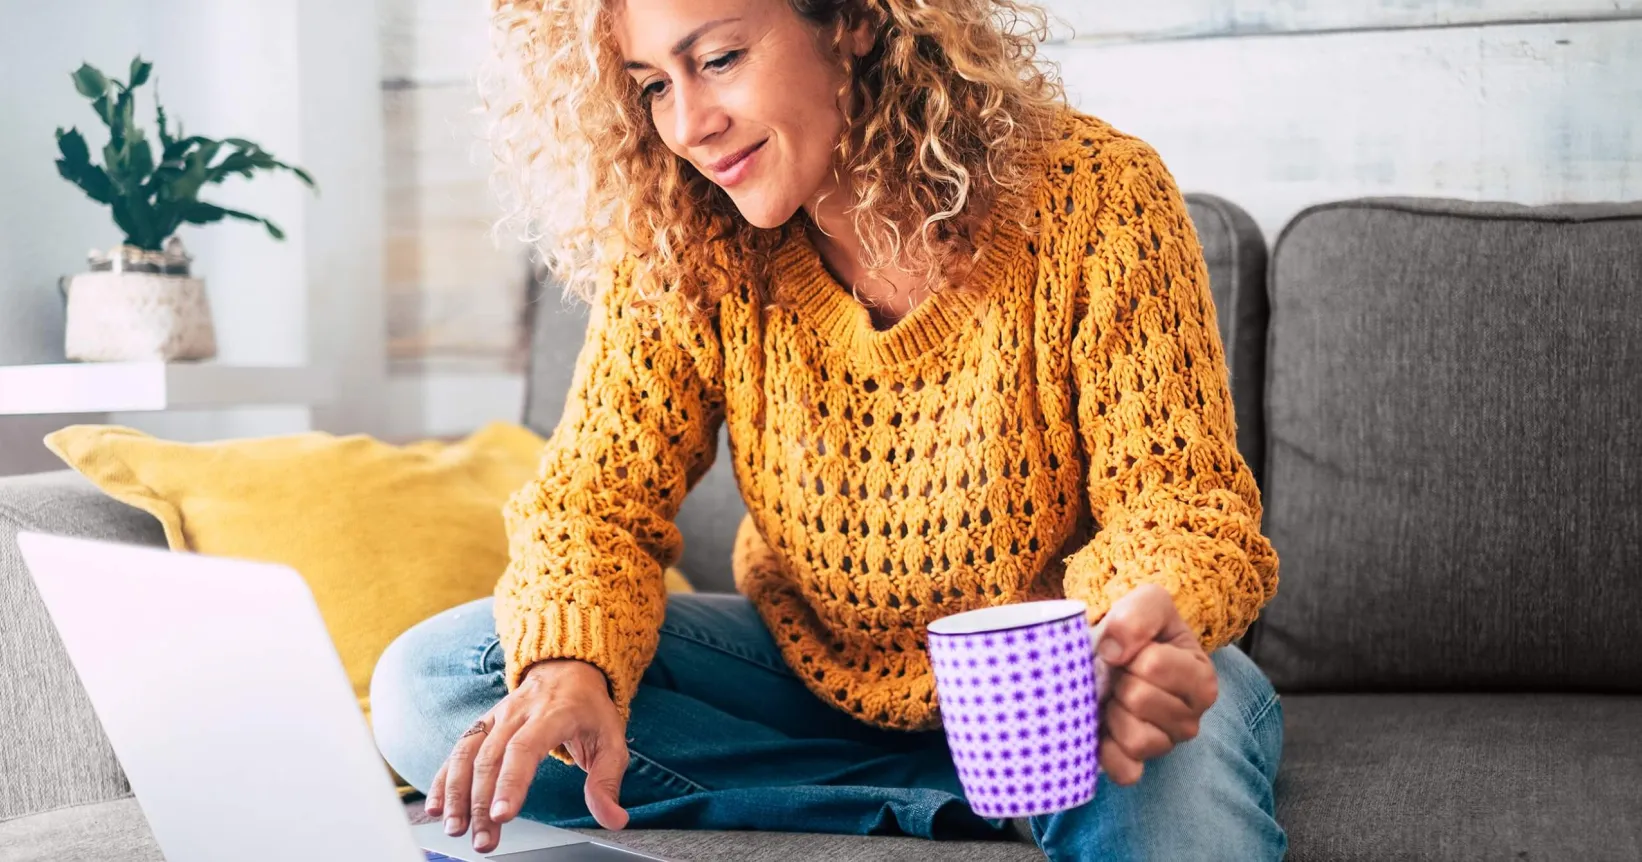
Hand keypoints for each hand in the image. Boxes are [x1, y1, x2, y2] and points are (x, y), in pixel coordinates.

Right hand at [424, 658, 629, 853]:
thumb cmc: (589, 709)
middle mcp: (518, 713)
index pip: (525, 748)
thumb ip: (607, 781)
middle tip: (482, 839)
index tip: (503, 815)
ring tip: (455, 828)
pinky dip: (443, 779)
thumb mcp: (611, 740)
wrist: (568, 668)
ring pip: (468, 753)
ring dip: (457, 793)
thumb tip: (613, 818)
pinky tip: (437, 807)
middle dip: (482, 802)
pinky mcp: (482, 724)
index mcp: (553, 714)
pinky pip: (458, 750)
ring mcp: (496, 717)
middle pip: (491, 757)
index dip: (511, 782)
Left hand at [1089, 583, 1217, 785]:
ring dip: (1112, 712)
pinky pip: (1124, 771)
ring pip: (1136, 739)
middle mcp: (1191, 717)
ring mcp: (1166, 744)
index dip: (1129, 651)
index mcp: (1201, 678)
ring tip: (1113, 696)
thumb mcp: (1149, 602)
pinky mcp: (1139, 765)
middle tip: (1118, 674)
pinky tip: (1103, 727)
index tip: (1129, 649)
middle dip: (1118, 681)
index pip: (1154, 665)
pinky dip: (1106, 751)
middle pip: (1139, 700)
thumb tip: (1112, 651)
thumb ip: (1139, 613)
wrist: (1119, 652)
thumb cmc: (1140, 629)